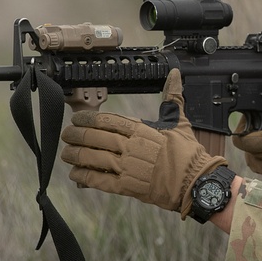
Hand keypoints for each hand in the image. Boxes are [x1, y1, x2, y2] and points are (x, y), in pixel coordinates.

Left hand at [60, 68, 226, 216]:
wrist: (195, 182)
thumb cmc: (188, 153)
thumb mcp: (180, 122)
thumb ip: (172, 97)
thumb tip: (175, 74)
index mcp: (142, 130)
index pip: (109, 120)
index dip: (89, 119)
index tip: (78, 119)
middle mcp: (132, 147)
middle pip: (96, 138)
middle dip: (77, 136)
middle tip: (67, 135)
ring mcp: (129, 167)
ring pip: (94, 158)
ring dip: (77, 155)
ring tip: (67, 154)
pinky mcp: (128, 186)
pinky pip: (101, 180)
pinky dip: (86, 177)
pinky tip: (76, 175)